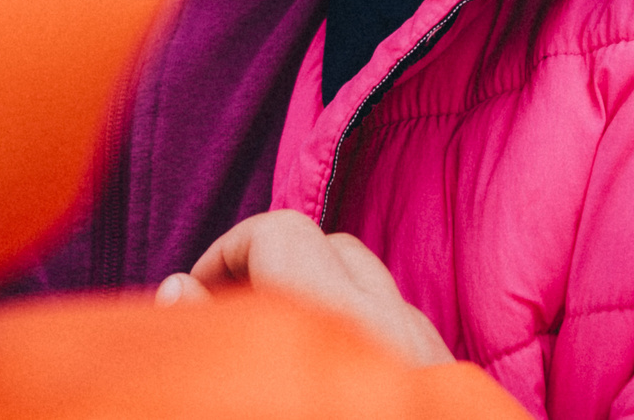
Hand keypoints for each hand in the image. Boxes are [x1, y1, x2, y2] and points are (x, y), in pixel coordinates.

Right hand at [153, 209, 453, 367]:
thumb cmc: (305, 400)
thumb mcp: (242, 386)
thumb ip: (209, 330)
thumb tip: (180, 287)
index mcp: (334, 318)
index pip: (279, 232)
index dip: (227, 251)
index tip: (194, 295)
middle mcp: (391, 326)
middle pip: (333, 246)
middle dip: (277, 264)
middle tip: (233, 316)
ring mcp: (431, 356)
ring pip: (377, 290)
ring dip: (324, 297)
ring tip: (282, 342)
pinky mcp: (453, 386)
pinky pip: (408, 333)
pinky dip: (368, 333)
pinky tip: (340, 374)